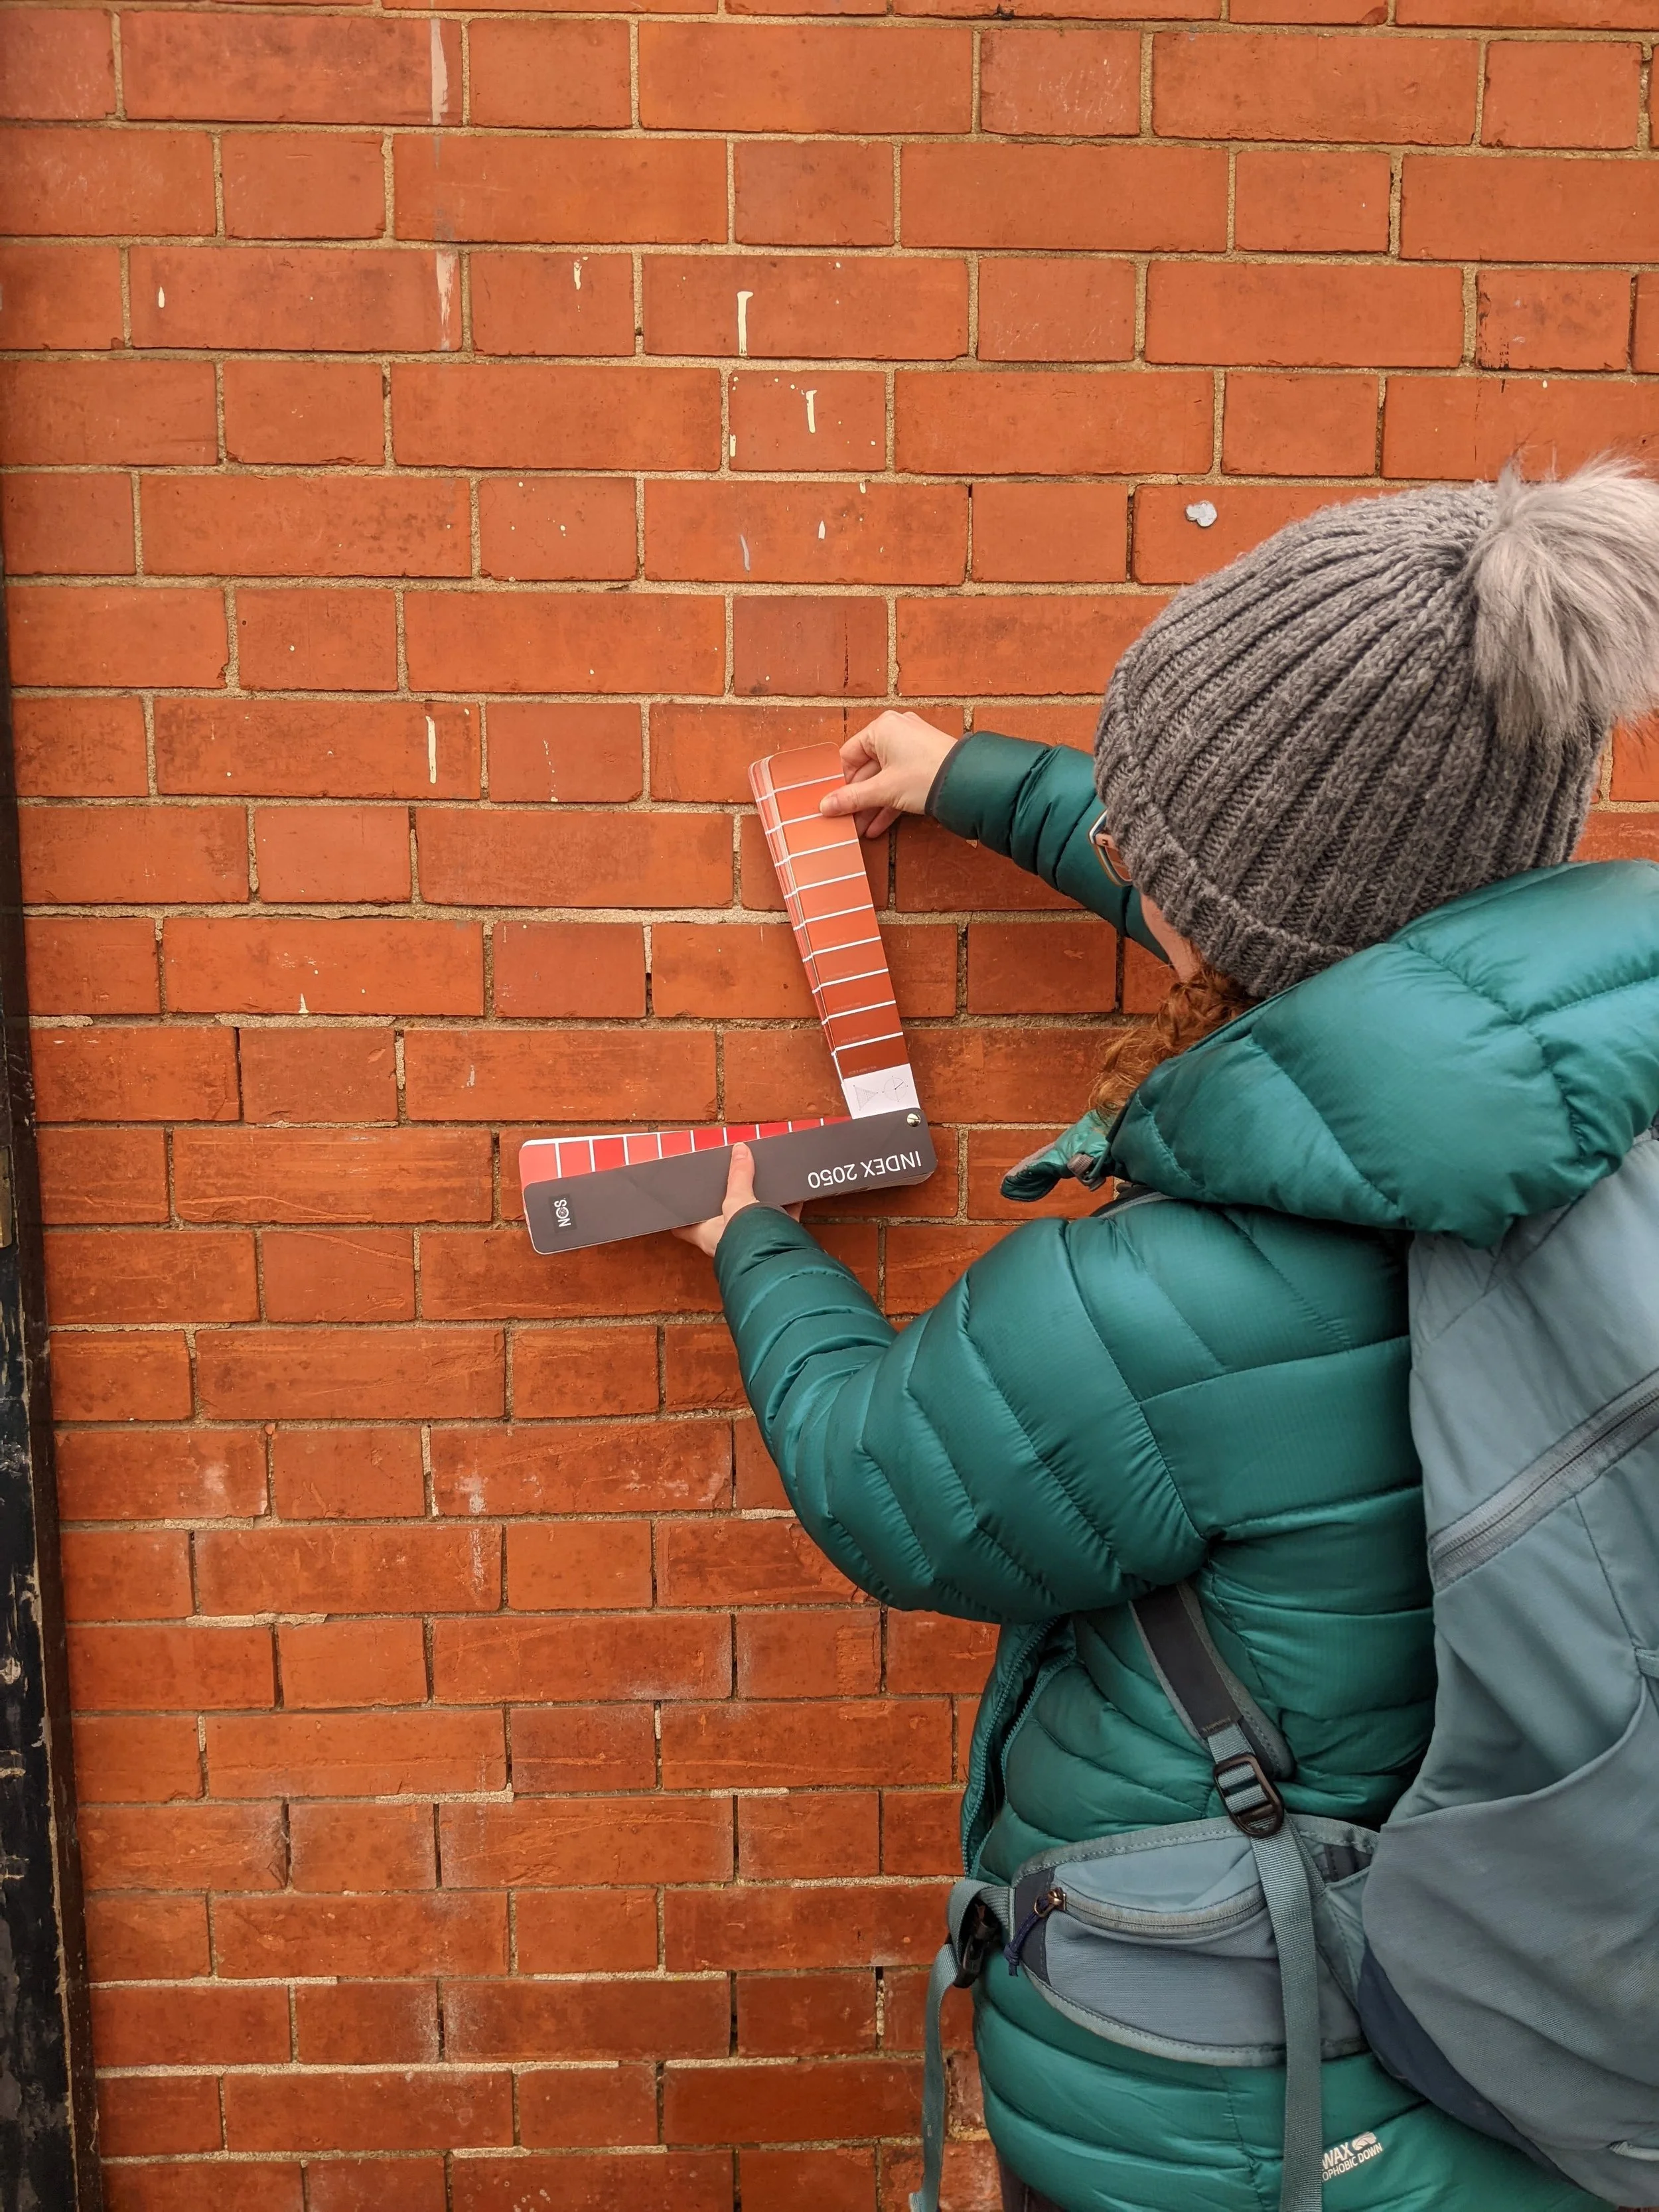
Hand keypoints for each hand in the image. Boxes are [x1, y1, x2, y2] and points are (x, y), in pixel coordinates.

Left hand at [671, 1142, 802, 1258]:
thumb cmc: (745, 1238)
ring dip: (755, 1203)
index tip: (677, 1199)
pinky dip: (787, 1206)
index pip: (683, 1227)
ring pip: (751, 1219)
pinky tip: (792, 1192)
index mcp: (707, 1234)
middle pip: (721, 1217)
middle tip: (722, 1180)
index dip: (678, 1214)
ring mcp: (751, 1241)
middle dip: (724, 1201)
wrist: (778, 1260)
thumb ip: (738, 1176)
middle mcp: (727, 1240)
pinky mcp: (776, 1240)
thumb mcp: (737, 1200)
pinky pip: (781, 1220)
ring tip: (756, 1181)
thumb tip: (739, 1150)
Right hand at [819, 711, 957, 838]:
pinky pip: (899, 783)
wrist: (969, 783)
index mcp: (882, 728)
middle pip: (866, 769)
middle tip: (846, 821)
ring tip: (860, 829)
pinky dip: (889, 803)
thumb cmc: (926, 775)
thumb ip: (852, 798)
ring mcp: (912, 748)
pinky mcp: (924, 764)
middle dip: (857, 799)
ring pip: (883, 779)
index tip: (835, 803)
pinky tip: (877, 827)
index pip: (849, 755)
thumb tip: (825, 806)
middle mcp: (896, 732)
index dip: (841, 781)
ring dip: (871, 805)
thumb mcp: (884, 790)